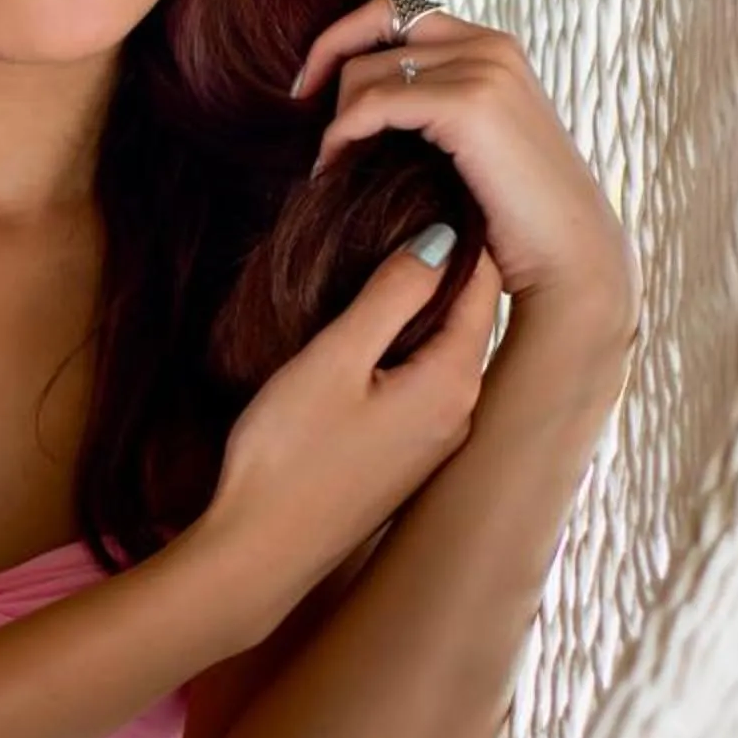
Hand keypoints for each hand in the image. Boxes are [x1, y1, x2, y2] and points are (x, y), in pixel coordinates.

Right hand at [205, 225, 505, 625]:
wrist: (258, 555)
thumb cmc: (288, 456)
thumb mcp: (334, 360)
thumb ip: (390, 295)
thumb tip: (438, 237)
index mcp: (452, 382)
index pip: (480, 285)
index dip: (461, 229)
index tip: (435, 182)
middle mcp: (459, 413)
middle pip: (467, 317)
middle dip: (444, 262)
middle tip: (408, 204)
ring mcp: (433, 441)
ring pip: (442, 350)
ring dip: (421, 305)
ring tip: (386, 254)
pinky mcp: (403, 458)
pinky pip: (420, 381)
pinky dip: (405, 345)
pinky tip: (369, 329)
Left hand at [290, 0, 638, 336]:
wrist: (569, 260)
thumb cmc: (510, 217)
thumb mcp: (466, 143)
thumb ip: (427, 105)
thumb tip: (346, 93)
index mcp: (493, 46)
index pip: (397, 9)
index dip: (343, 37)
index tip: (309, 86)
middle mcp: (492, 45)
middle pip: (375, 18)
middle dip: (325, 58)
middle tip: (297, 107)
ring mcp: (485, 69)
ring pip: (365, 68)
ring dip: (335, 117)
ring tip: (330, 164)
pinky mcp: (470, 104)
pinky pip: (373, 104)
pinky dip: (342, 135)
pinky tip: (334, 169)